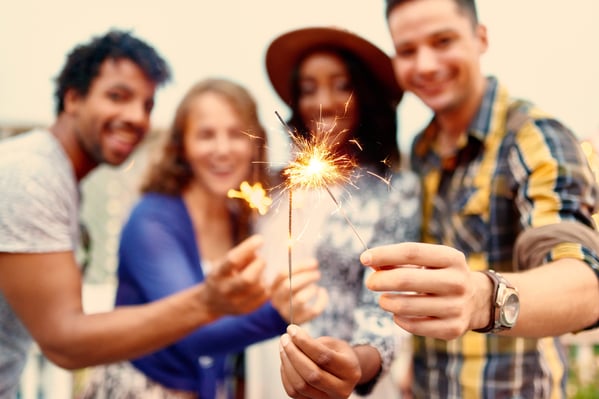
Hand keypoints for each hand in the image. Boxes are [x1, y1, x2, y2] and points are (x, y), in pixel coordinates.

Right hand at [203, 235, 268, 316]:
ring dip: (263, 275)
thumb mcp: (223, 263)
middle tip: (261, 259)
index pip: (232, 260)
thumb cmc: (220, 276)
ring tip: (258, 272)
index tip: (260, 239)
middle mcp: (225, 290)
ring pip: (258, 288)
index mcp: (217, 274)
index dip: (247, 248)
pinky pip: (264, 296)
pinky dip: (265, 286)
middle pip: (247, 279)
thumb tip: (257, 250)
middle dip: (259, 265)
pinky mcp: (245, 310)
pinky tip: (259, 282)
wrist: (209, 303)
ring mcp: (235, 303)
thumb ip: (240, 256)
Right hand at [270, 258, 327, 323]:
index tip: (314, 263)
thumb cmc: (289, 294)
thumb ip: (297, 272)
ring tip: (316, 287)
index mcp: (274, 287)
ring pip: (300, 300)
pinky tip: (322, 293)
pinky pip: (313, 311)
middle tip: (317, 274)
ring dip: (311, 290)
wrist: (281, 318)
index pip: (283, 273)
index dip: (300, 266)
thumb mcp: (287, 282)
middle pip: (288, 286)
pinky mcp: (299, 320)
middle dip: (306, 278)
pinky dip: (322, 301)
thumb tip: (313, 263)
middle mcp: (278, 300)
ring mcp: (287, 311)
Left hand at [279, 324, 360, 398]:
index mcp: (351, 370)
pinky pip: (293, 392)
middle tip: (284, 338)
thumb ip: (315, 343)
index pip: (323, 357)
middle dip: (293, 354)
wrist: (345, 375)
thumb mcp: (333, 344)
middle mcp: (342, 389)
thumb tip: (292, 339)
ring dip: (287, 363)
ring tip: (283, 347)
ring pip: (300, 385)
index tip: (292, 329)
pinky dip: (285, 374)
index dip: (304, 342)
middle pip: (312, 374)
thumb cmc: (337, 355)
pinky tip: (285, 361)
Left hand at [360, 242, 490, 339]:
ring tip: (384, 299)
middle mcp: (457, 281)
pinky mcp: (452, 329)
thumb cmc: (440, 275)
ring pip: (405, 306)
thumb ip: (399, 261)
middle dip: (380, 281)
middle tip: (370, 283)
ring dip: (386, 301)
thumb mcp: (428, 261)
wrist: (476, 300)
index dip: (384, 254)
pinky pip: (413, 326)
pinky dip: (398, 319)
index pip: (411, 252)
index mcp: (451, 258)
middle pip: (406, 279)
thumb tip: (370, 262)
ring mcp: (456, 307)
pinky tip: (398, 313)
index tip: (364, 258)